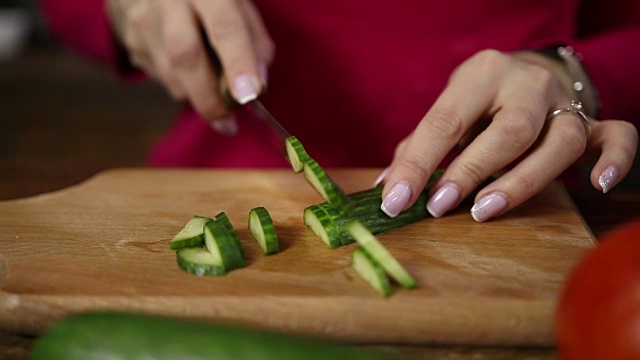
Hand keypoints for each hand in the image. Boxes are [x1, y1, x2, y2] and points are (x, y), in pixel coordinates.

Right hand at [107, 0, 274, 134]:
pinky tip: (190, 76)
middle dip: (209, 97)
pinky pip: (160, 78)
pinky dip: (182, 86)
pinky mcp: (133, 41)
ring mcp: (144, 20)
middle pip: (186, 54)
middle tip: (227, 122)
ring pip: (171, 74)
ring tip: (215, 102)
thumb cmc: (208, 0)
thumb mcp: (238, 4)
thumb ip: (254, 39)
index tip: (248, 95)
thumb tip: (258, 84)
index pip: (225, 26)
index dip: (238, 63)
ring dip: (197, 96)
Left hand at [379, 49, 637, 221]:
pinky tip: (597, 185)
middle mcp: (526, 84)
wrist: (527, 71)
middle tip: (439, 206)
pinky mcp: (592, 121)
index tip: (395, 201)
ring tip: (484, 210)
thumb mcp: (446, 111)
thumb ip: (418, 147)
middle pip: (508, 130)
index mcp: (480, 75)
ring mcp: (563, 103)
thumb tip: (388, 190)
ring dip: (522, 179)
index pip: (445, 121)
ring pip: (560, 139)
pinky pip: (618, 136)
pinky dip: (615, 160)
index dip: (418, 164)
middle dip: (470, 171)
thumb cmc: (477, 101)